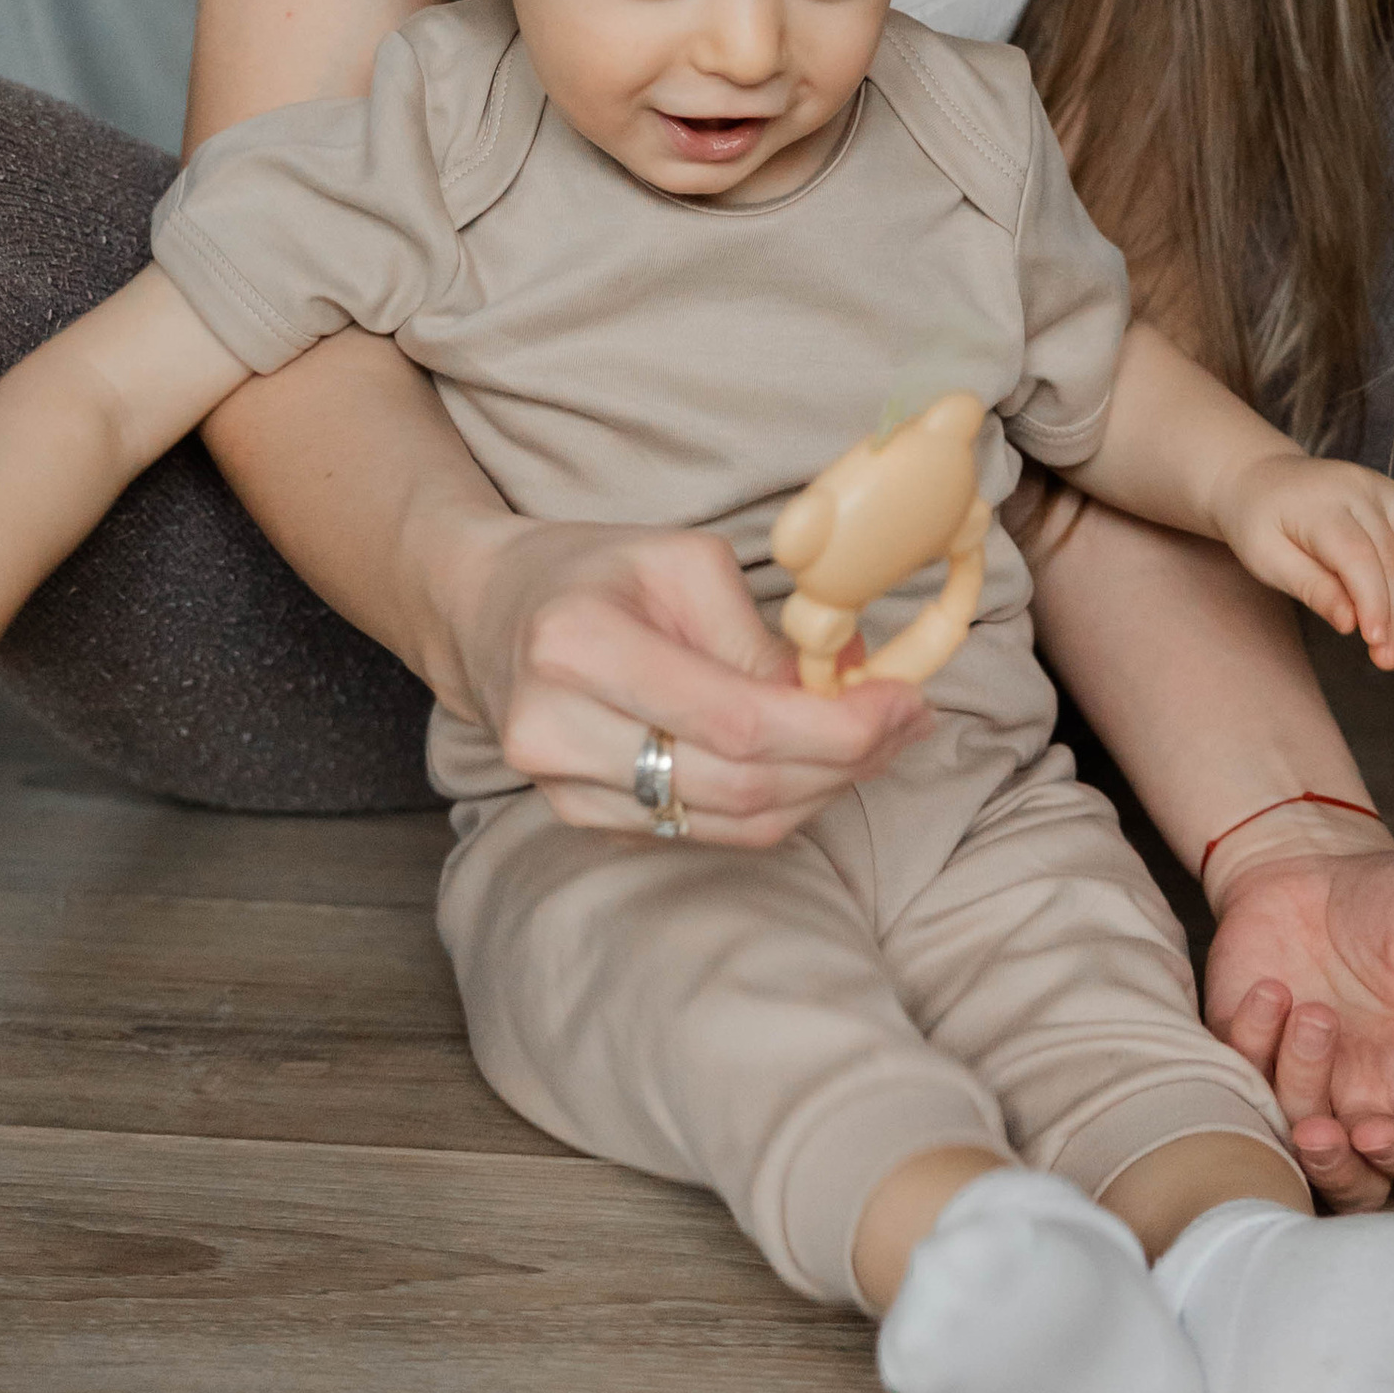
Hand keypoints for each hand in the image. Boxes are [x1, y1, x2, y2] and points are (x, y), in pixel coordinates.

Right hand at [456, 518, 933, 849]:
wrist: (487, 611)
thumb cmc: (591, 572)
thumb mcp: (681, 562)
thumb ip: (759, 636)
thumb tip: (848, 691)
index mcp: (578, 647)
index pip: (737, 722)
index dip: (836, 727)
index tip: (904, 703)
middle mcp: (557, 732)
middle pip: (741, 785)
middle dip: (844, 761)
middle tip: (906, 721)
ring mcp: (562, 789)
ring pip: (731, 823)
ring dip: (820, 789)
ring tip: (876, 742)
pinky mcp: (581, 818)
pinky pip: (704, 830)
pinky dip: (775, 805)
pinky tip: (815, 765)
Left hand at [1203, 843, 1393, 1207]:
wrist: (1317, 865)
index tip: (1375, 1133)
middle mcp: (1373, 1096)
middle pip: (1360, 1183)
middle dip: (1334, 1168)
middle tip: (1314, 1130)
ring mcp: (1310, 1082)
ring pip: (1295, 1138)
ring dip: (1295, 1083)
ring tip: (1308, 1007)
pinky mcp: (1251, 1057)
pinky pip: (1239, 1079)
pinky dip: (1249, 1043)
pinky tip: (1269, 990)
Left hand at [1210, 454, 1393, 668]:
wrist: (1257, 477)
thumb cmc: (1257, 522)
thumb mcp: (1264, 556)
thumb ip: (1310, 585)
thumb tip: (1351, 622)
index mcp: (1325, 506)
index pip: (1360, 559)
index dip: (1374, 604)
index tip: (1376, 645)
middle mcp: (1364, 492)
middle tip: (1386, 658)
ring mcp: (1388, 494)